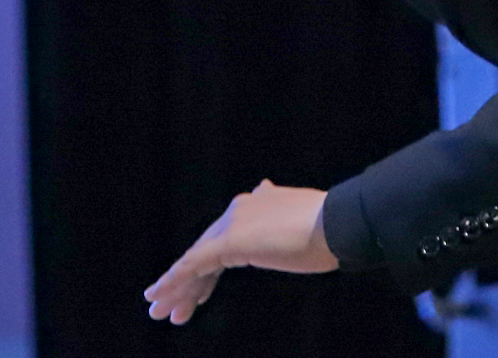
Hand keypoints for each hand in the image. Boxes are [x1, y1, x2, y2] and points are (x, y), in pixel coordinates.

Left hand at [143, 181, 336, 324]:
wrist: (339, 223)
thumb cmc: (332, 227)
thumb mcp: (302, 218)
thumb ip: (278, 213)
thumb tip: (264, 187)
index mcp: (257, 203)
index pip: (223, 240)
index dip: (208, 269)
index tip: (199, 294)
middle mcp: (240, 209)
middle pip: (205, 250)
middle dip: (188, 282)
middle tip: (171, 307)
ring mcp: (234, 223)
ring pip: (195, 260)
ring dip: (176, 287)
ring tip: (159, 311)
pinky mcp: (231, 241)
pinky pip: (193, 265)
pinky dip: (173, 281)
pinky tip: (158, 295)